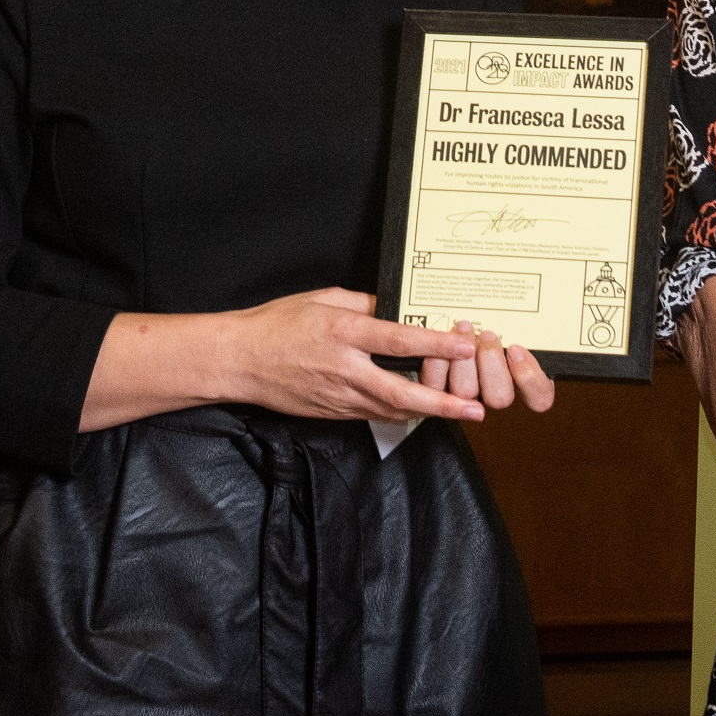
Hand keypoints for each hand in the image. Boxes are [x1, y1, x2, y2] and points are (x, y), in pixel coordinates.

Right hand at [223, 289, 487, 424]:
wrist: (240, 361)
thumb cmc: (278, 324)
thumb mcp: (322, 299)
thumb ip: (363, 304)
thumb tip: (397, 309)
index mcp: (342, 333)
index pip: (396, 341)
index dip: (434, 345)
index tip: (463, 346)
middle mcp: (344, 369)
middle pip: (401, 392)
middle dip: (442, 402)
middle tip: (474, 407)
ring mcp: (338, 396)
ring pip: (392, 410)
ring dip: (428, 413)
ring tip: (461, 412)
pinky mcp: (333, 413)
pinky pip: (374, 415)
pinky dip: (400, 413)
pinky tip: (420, 410)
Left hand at [420, 331, 554, 415]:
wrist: (450, 332)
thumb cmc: (484, 328)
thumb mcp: (511, 326)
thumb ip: (523, 330)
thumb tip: (544, 317)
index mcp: (522, 381)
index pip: (540, 398)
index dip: (529, 377)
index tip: (515, 349)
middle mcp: (494, 394)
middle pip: (500, 397)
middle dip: (491, 361)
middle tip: (487, 335)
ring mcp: (467, 398)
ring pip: (466, 392)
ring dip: (464, 359)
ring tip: (464, 329)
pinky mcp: (438, 391)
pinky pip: (436, 384)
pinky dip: (438, 361)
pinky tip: (442, 342)